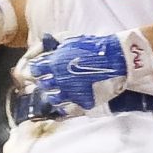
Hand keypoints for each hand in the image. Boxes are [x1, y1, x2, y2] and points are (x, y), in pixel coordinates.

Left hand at [17, 31, 152, 115]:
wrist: (117, 59)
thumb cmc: (96, 48)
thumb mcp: (72, 42)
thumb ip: (56, 49)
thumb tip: (47, 53)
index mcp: (55, 63)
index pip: (35, 71)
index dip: (37, 71)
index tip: (40, 71)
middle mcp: (60, 80)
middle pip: (43, 85)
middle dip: (45, 83)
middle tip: (50, 81)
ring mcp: (71, 93)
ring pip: (53, 99)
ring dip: (54, 96)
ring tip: (59, 92)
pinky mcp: (82, 102)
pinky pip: (67, 110)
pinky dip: (64, 108)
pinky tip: (66, 104)